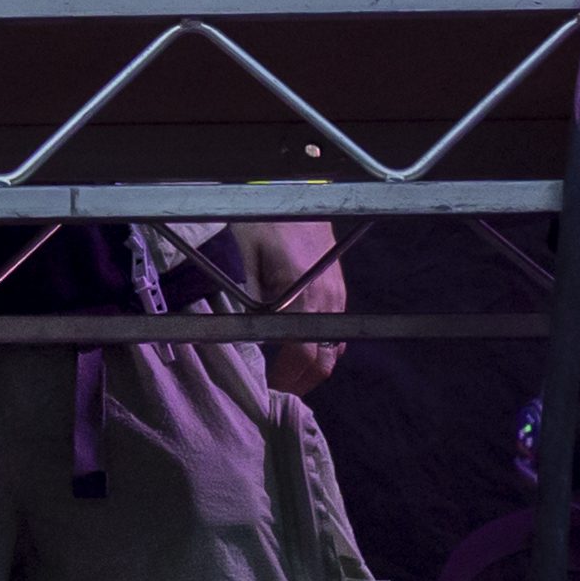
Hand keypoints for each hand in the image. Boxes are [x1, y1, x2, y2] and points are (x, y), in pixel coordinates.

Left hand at [246, 216, 349, 392]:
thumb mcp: (241, 258)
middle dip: (300, 381)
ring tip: (282, 374)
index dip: (286, 380)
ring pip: (333, 346)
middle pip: (325, 359)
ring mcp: (338, 293)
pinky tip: (296, 346)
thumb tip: (241, 338)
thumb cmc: (263, 219)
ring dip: (310, 365)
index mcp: (307, 295)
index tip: (266, 389)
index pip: (304, 355)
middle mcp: (330, 299)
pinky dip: (318, 344)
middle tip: (274, 390)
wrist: (294, 190)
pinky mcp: (337, 286)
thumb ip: (245, 300)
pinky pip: (334, 327)